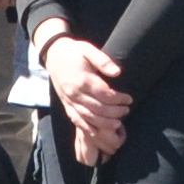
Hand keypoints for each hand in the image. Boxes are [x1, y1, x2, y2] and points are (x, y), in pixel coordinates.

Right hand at [44, 33, 132, 166]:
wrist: (54, 55)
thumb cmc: (74, 51)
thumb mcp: (88, 50)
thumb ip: (103, 61)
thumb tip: (118, 72)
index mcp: (83, 80)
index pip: (105, 95)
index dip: (119, 99)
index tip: (129, 99)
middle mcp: (75, 93)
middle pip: (98, 108)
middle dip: (115, 112)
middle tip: (127, 110)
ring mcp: (69, 100)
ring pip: (88, 117)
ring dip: (104, 123)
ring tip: (118, 123)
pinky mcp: (66, 104)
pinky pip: (76, 120)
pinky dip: (87, 128)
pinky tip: (97, 132)